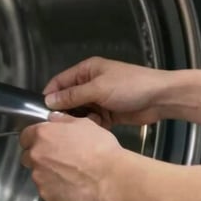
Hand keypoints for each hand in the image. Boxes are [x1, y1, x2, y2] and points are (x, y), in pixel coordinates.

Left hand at [19, 112, 122, 200]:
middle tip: (58, 156)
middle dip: (39, 155)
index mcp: (43, 135)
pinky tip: (71, 182)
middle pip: (28, 155)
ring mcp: (39, 176)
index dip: (36, 138)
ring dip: (47, 171)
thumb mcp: (85, 124)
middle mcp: (36, 155)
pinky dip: (54, 186)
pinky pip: (46, 188)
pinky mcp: (46, 194)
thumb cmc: (101, 151)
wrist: (110, 177)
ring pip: (37, 173)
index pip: (26, 135)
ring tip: (69, 171)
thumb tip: (56, 119)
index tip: (43, 141)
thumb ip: (64, 120)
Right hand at [43, 57, 166, 127]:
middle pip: (69, 98)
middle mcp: (91, 83)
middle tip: (59, 125)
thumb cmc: (130, 86)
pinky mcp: (109, 113)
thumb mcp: (98, 88)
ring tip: (80, 127)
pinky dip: (92, 126)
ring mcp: (100, 99)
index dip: (50, 95)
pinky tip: (95, 129)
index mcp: (87, 70)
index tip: (41, 111)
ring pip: (80, 112)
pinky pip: (93, 121)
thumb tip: (48, 101)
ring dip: (80, 120)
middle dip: (65, 111)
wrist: (159, 98)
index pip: (60, 81)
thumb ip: (73, 95)